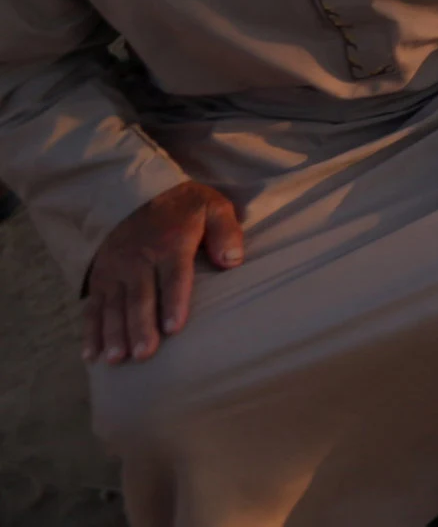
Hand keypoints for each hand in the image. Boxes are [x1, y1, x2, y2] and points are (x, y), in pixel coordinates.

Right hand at [81, 179, 242, 364]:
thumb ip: (226, 232)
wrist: (137, 193)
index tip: (174, 328)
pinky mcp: (100, 278)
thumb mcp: (213, 208)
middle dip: (140, 327)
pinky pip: (92, 307)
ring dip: (113, 334)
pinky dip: (89, 332)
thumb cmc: (183, 207)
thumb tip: (234, 261)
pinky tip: (90, 355)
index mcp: (171, 245)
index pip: (174, 277)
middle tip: (143, 354)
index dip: (174, 302)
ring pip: (113, 306)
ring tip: (116, 359)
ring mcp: (116, 271)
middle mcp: (139, 260)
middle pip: (140, 297)